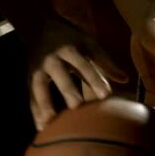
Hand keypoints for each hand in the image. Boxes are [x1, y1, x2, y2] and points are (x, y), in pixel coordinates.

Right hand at [27, 15, 127, 130]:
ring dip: (45, 105)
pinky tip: (42, 128)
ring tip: (51, 123)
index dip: (94, 79)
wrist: (37, 27)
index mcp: (69, 49)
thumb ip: (105, 62)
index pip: (84, 65)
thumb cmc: (69, 39)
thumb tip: (125, 79)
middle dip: (68, 91)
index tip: (105, 95)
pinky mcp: (29, 79)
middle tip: (77, 107)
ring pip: (40, 88)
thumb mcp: (87, 43)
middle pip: (60, 76)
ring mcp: (38, 70)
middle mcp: (52, 59)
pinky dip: (35, 111)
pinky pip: (31, 96)